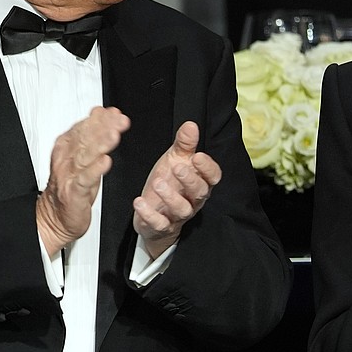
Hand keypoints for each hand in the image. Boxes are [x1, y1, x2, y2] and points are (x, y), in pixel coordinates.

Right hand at [37, 106, 130, 255]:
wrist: (55, 218)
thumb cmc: (71, 187)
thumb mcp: (81, 158)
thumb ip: (92, 135)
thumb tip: (104, 114)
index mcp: (65, 148)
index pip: (82, 128)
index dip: (99, 119)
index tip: (114, 112)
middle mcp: (66, 159)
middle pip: (84, 139)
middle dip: (103, 127)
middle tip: (118, 120)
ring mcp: (69, 175)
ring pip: (85, 156)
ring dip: (100, 144)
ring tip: (114, 135)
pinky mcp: (74, 192)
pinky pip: (84, 179)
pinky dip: (95, 170)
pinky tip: (105, 162)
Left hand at [132, 121, 221, 258]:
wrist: (154, 212)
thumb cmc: (170, 183)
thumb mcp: (175, 160)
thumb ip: (184, 144)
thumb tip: (191, 125)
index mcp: (200, 182)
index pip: (212, 176)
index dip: (207, 168)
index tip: (197, 156)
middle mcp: (193, 199)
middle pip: (199, 192)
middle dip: (190, 180)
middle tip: (177, 167)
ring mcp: (178, 215)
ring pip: (181, 209)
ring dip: (170, 197)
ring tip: (158, 183)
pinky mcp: (162, 225)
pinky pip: (159, 223)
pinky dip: (149, 214)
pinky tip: (139, 202)